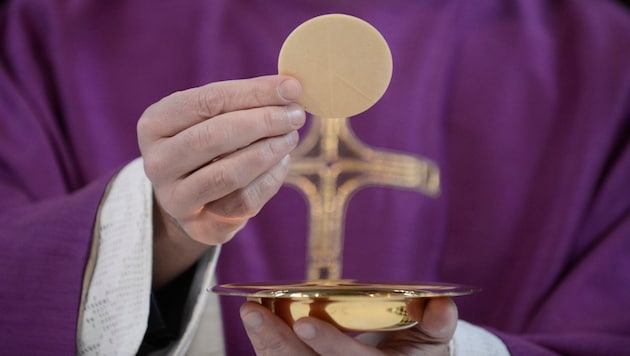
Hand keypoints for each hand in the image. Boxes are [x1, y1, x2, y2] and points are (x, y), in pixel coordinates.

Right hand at [137, 75, 304, 285]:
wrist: (191, 198)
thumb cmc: (208, 145)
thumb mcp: (214, 117)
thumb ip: (245, 101)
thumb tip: (290, 88)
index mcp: (154, 124)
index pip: (208, 101)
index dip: (254, 92)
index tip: (291, 88)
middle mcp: (157, 162)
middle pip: (215, 136)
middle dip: (264, 122)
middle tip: (295, 115)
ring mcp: (174, 198)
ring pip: (228, 173)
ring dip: (269, 151)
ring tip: (290, 137)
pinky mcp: (199, 226)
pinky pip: (243, 201)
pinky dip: (270, 179)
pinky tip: (283, 162)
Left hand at [241, 297, 457, 354]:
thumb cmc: (416, 353)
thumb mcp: (434, 342)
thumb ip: (437, 324)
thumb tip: (442, 305)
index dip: (330, 344)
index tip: (304, 322)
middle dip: (278, 344)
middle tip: (254, 312)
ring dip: (265, 344)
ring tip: (250, 312)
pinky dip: (268, 348)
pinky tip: (257, 323)